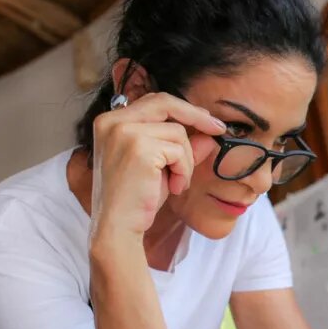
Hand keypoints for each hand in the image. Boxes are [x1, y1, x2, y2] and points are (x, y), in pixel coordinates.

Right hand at [89, 92, 225, 238]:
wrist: (118, 227)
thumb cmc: (136, 199)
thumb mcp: (160, 166)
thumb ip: (180, 146)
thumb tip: (208, 134)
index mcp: (109, 121)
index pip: (153, 101)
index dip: (183, 108)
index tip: (207, 120)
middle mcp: (112, 121)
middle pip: (165, 103)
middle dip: (197, 116)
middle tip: (218, 130)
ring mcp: (124, 132)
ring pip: (177, 132)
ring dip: (186, 161)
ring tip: (176, 183)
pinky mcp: (139, 147)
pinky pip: (179, 150)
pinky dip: (184, 170)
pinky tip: (173, 187)